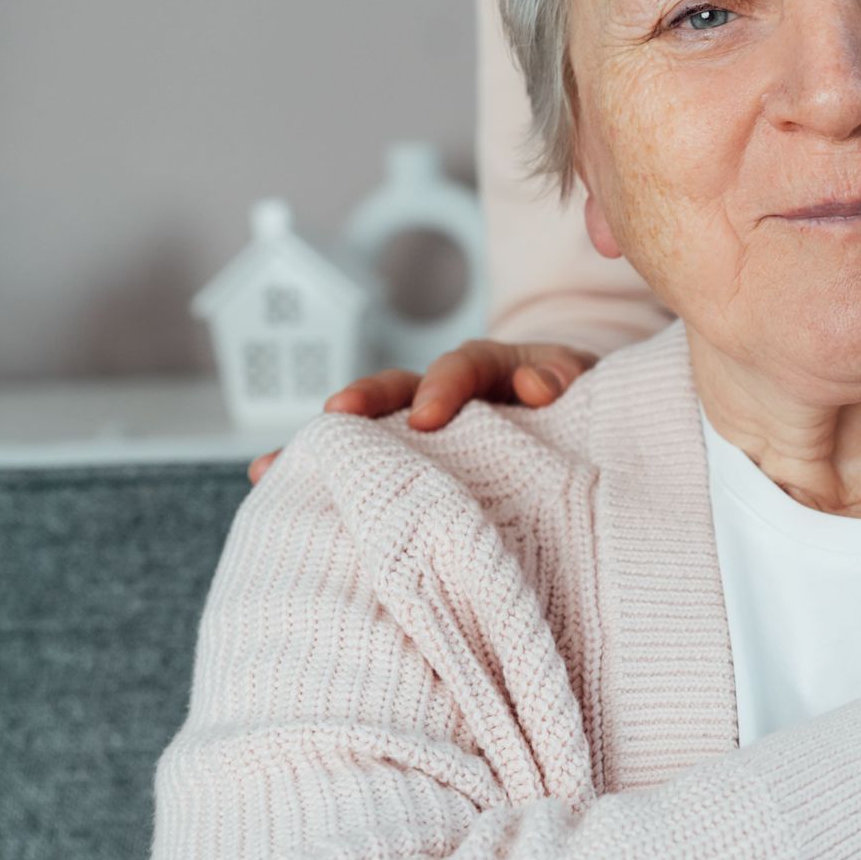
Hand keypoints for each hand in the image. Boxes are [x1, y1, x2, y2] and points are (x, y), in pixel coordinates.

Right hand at [246, 339, 598, 483]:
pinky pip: (368, 471)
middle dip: (366, 402)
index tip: (427, 416)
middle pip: (397, 389)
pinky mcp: (418, 469)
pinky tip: (276, 493)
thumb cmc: (577, 405)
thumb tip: (540, 389)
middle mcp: (446, 396)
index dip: (443, 386)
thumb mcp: (584, 385)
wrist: (581, 428)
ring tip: (275, 469)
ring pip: (370, 431)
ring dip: (327, 448)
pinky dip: (324, 479)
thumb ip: (564, 378)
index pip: (463, 366)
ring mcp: (425, 433)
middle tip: (335, 418)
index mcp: (490, 371)